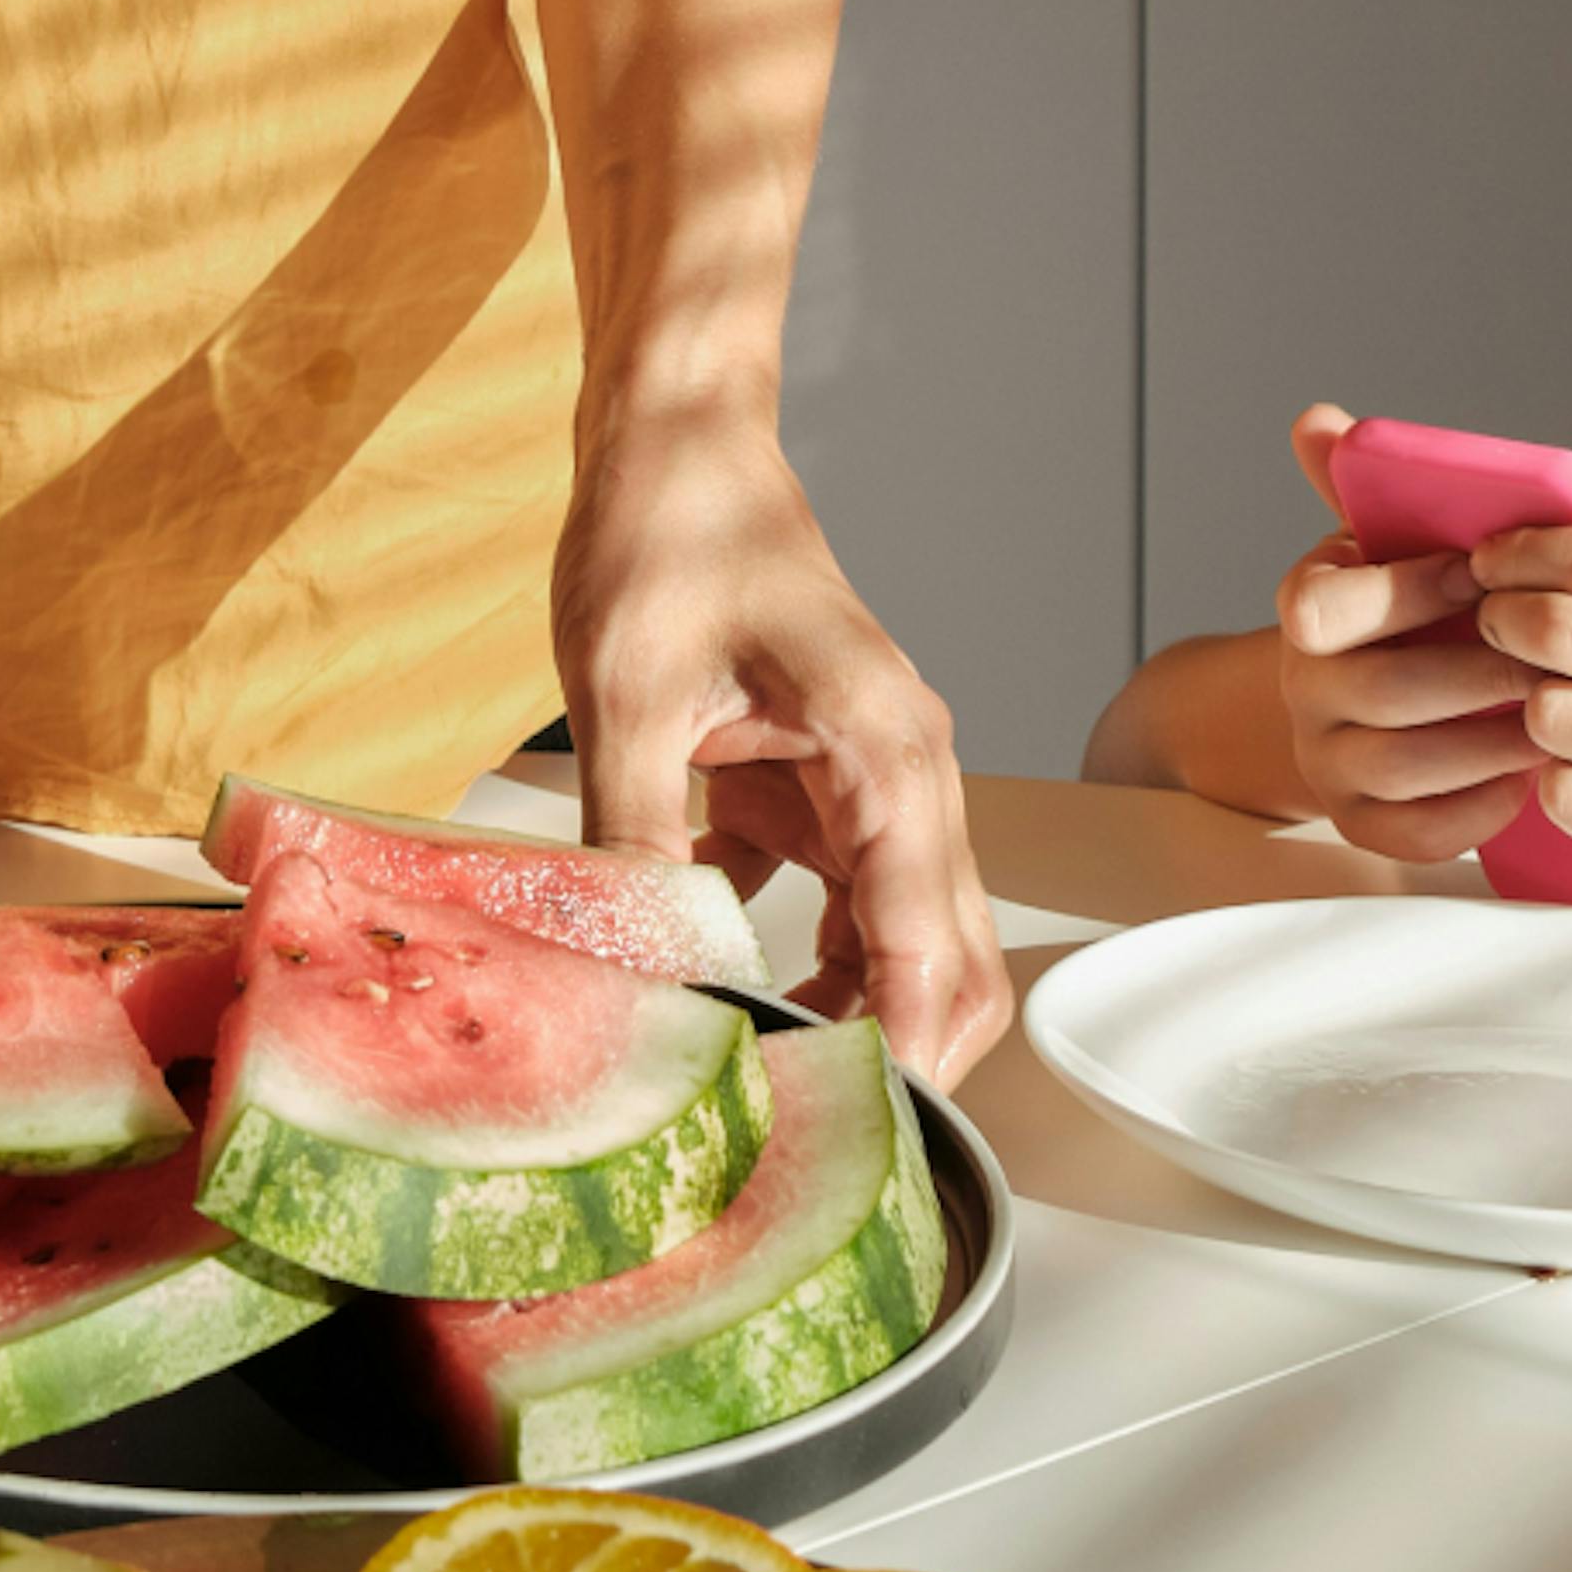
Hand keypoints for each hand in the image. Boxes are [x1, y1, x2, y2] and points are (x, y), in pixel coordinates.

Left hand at [554, 409, 1007, 1083]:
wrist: (673, 433)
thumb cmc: (671, 527)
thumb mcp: (629, 690)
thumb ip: (632, 837)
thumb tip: (628, 966)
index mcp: (889, 759)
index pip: (927, 955)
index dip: (896, 1060)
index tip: (842, 1137)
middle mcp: (902, 776)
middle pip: (943, 965)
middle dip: (890, 1057)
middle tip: (793, 1130)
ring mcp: (862, 777)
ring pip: (883, 936)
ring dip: (831, 1006)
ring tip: (741, 1075)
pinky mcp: (809, 772)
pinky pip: (818, 889)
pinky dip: (773, 942)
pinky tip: (690, 968)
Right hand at [1270, 401, 1542, 861]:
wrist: (1375, 704)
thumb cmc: (1420, 609)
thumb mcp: (1396, 541)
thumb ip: (1375, 480)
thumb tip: (1322, 419)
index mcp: (1308, 606)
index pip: (1320, 604)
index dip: (1404, 590)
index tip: (1486, 573)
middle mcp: (1303, 686)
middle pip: (1380, 689)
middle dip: (1478, 674)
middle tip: (1559, 659)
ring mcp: (1326, 759)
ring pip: (1405, 763)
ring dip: (1493, 741)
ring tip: (1562, 716)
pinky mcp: (1361, 822)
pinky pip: (1417, 829)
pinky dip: (1480, 807)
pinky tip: (1528, 776)